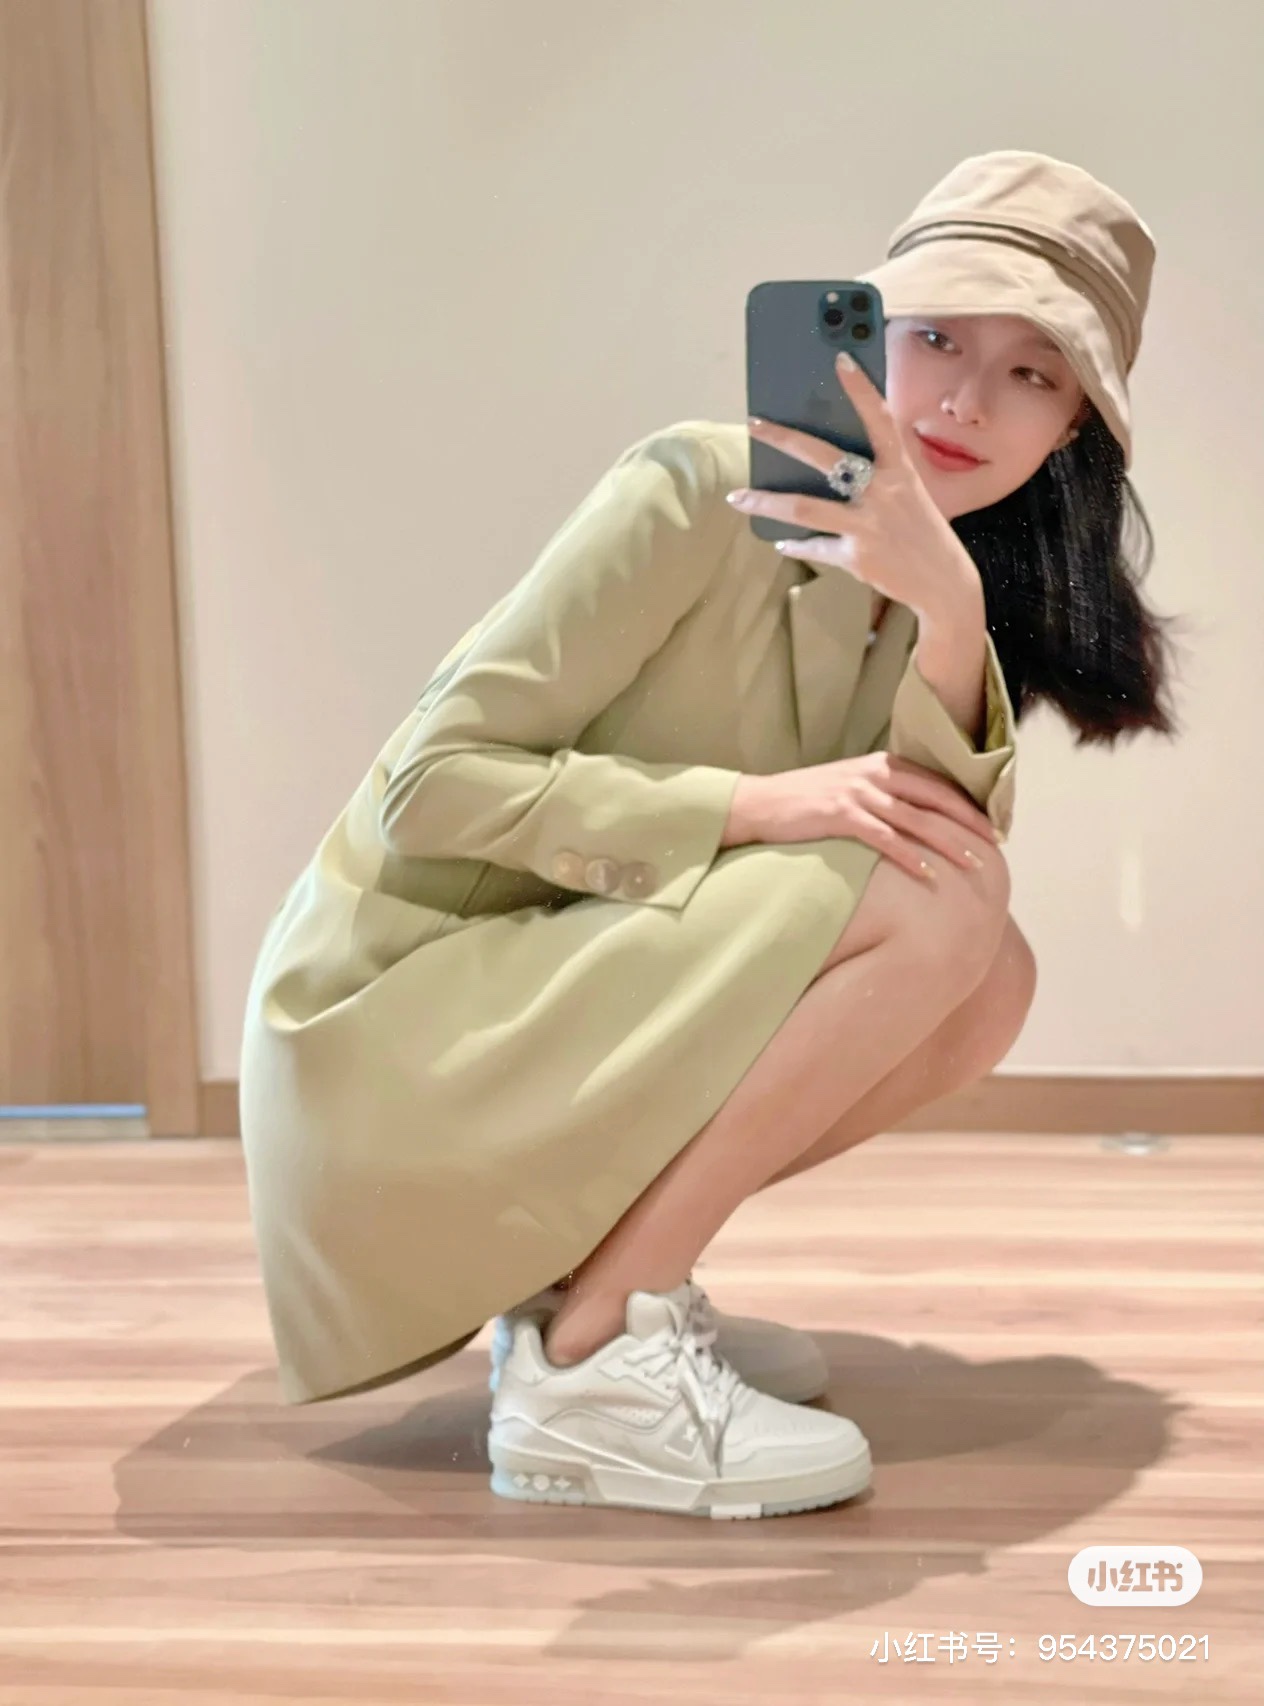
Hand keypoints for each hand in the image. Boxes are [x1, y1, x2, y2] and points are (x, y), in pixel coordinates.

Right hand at [723, 753, 998, 879]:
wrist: (759, 803)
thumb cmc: (804, 802)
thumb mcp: (848, 787)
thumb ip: (881, 792)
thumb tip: (914, 815)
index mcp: (881, 764)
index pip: (936, 782)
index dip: (967, 803)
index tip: (991, 825)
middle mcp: (874, 774)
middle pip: (935, 798)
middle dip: (969, 821)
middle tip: (996, 844)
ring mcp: (858, 794)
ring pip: (917, 819)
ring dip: (950, 842)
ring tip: (975, 863)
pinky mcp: (841, 815)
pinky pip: (885, 838)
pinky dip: (910, 856)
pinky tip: (929, 873)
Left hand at [727, 352, 981, 625]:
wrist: (943, 583)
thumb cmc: (922, 531)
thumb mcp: (909, 494)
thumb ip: (877, 476)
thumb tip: (830, 462)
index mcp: (900, 471)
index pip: (881, 421)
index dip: (861, 389)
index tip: (840, 359)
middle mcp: (882, 494)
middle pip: (825, 459)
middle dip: (785, 439)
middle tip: (753, 424)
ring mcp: (867, 526)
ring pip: (803, 509)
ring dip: (765, 502)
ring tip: (736, 498)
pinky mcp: (856, 557)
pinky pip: (816, 547)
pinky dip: (797, 545)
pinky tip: (782, 542)